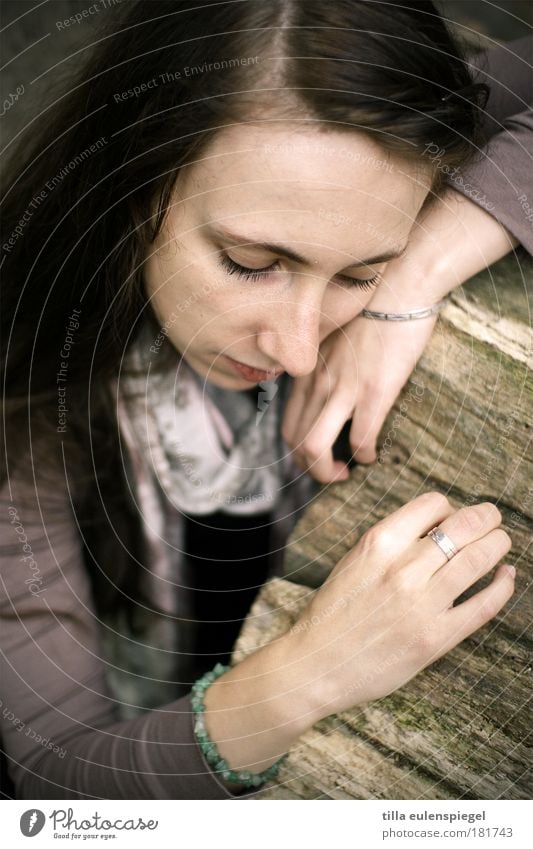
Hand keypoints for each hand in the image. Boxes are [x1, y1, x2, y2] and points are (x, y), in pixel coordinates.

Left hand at [282, 309, 436, 478]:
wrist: (400, 289)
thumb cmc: (373, 310)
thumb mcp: (333, 337)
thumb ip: (323, 363)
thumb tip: (326, 388)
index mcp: (308, 372)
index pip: (289, 426)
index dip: (299, 452)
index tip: (320, 457)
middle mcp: (317, 383)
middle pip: (296, 443)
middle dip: (311, 468)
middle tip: (334, 472)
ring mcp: (343, 388)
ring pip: (315, 449)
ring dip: (327, 472)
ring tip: (345, 473)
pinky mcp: (373, 392)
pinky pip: (359, 440)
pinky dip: (363, 456)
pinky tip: (373, 455)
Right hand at [286, 492, 514, 717]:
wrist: (316, 664)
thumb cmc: (333, 612)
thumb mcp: (354, 561)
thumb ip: (391, 542)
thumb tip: (437, 526)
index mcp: (378, 543)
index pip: (433, 504)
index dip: (450, 507)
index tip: (453, 517)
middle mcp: (403, 568)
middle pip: (464, 526)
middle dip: (486, 517)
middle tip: (492, 519)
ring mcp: (422, 604)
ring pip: (478, 559)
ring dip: (498, 544)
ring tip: (502, 541)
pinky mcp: (435, 638)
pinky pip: (483, 605)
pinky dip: (502, 586)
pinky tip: (506, 576)